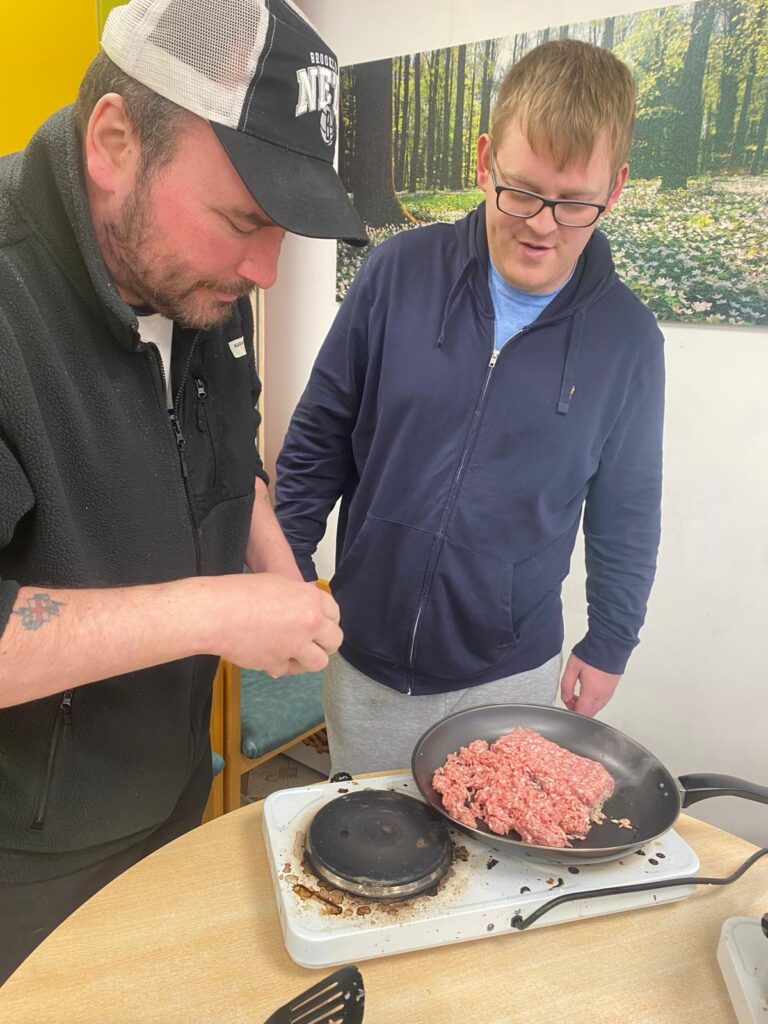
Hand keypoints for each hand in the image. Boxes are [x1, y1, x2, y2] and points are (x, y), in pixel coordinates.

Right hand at [209, 574, 341, 676]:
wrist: (215, 613)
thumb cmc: (238, 593)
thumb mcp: (277, 584)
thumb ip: (298, 599)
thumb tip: (307, 612)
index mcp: (310, 599)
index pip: (334, 613)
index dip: (327, 621)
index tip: (321, 626)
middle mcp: (309, 622)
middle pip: (334, 640)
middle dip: (325, 643)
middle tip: (313, 643)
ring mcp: (296, 645)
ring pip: (319, 662)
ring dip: (308, 659)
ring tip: (294, 653)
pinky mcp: (278, 664)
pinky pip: (287, 670)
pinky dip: (279, 665)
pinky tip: (268, 654)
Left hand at [560, 654, 620, 716]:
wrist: (610, 644)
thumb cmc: (593, 653)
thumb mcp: (572, 667)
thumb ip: (566, 685)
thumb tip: (565, 697)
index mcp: (592, 692)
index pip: (581, 713)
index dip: (571, 711)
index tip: (567, 702)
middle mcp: (602, 695)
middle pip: (589, 713)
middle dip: (578, 708)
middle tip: (571, 697)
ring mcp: (609, 692)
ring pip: (596, 708)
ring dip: (586, 704)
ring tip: (579, 691)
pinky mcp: (612, 688)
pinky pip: (602, 700)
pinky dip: (594, 700)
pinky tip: (589, 689)